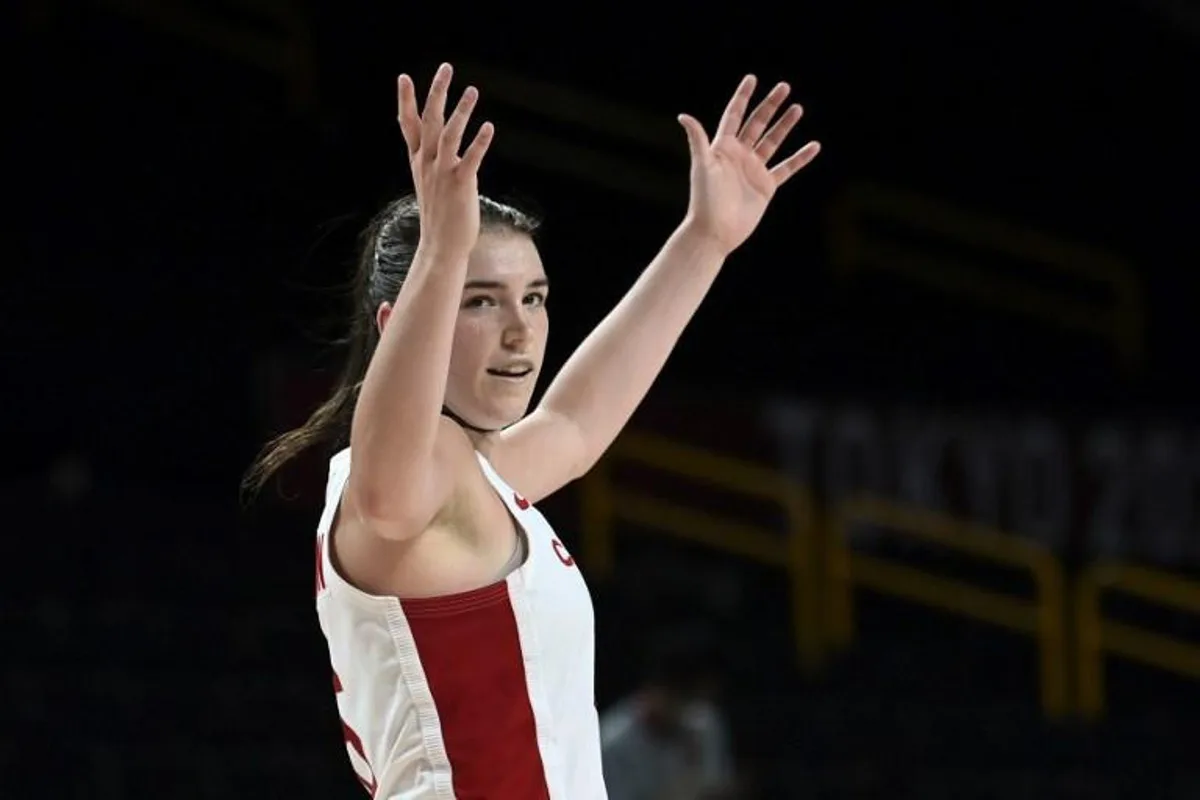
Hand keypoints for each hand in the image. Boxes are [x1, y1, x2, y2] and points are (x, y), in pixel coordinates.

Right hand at [396, 63, 494, 257]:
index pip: (408, 125)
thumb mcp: (428, 183)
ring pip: (449, 135)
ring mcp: (442, 173)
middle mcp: (427, 163)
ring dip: (461, 111)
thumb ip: (431, 162)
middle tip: (446, 68)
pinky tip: (488, 126)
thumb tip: (439, 149)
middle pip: (430, 121)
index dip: (405, 101)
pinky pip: (470, 159)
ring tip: (472, 91)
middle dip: (436, 93)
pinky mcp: (460, 185)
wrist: (441, 247)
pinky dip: (479, 142)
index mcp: (418, 161)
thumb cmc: (439, 216)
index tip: (403, 77)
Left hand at [678, 75, 819, 255]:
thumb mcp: (702, 166)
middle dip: (770, 105)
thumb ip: (697, 140)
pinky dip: (800, 158)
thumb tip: (684, 116)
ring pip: (773, 141)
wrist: (715, 231)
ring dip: (785, 125)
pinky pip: (787, 168)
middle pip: (757, 124)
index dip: (743, 97)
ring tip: (798, 108)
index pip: (734, 116)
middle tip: (784, 87)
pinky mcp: (766, 186)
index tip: (752, 78)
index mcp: (723, 147)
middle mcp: (739, 155)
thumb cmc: (704, 199)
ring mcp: (753, 170)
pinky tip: (814, 146)